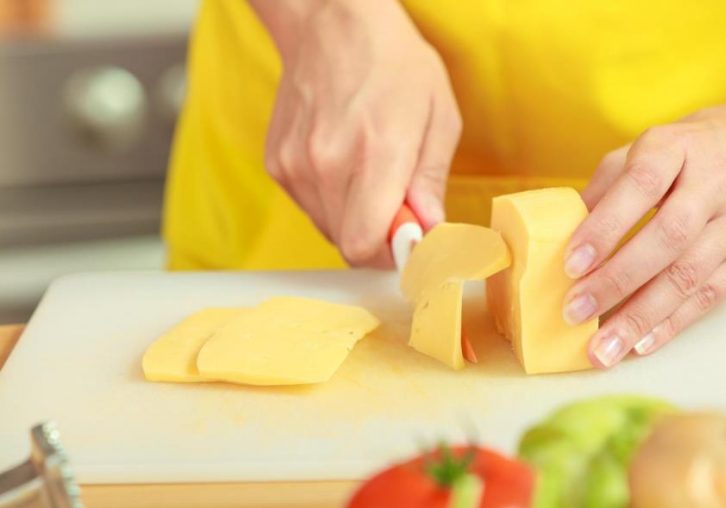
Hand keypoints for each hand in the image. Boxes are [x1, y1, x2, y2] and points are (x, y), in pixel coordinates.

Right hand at [253, 0, 460, 266]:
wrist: (331, 25)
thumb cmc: (394, 64)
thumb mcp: (439, 116)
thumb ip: (432, 181)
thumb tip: (429, 230)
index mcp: (376, 152)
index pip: (367, 243)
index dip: (392, 254)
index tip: (409, 242)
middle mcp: (327, 163)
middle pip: (348, 245)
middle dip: (378, 238)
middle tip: (397, 208)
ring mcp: (295, 165)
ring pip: (328, 229)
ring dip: (353, 219)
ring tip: (368, 176)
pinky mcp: (277, 164)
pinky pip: (309, 207)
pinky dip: (330, 201)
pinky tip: (342, 165)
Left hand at [564, 73, 725, 367]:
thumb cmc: (695, 148)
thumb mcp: (650, 146)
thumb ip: (607, 185)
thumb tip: (562, 231)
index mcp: (677, 149)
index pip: (641, 186)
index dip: (605, 227)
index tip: (571, 264)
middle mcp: (714, 184)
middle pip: (667, 238)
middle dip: (616, 281)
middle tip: (574, 313)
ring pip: (690, 276)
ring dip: (641, 318)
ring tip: (602, 350)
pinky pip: (713, 295)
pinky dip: (673, 323)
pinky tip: (640, 343)